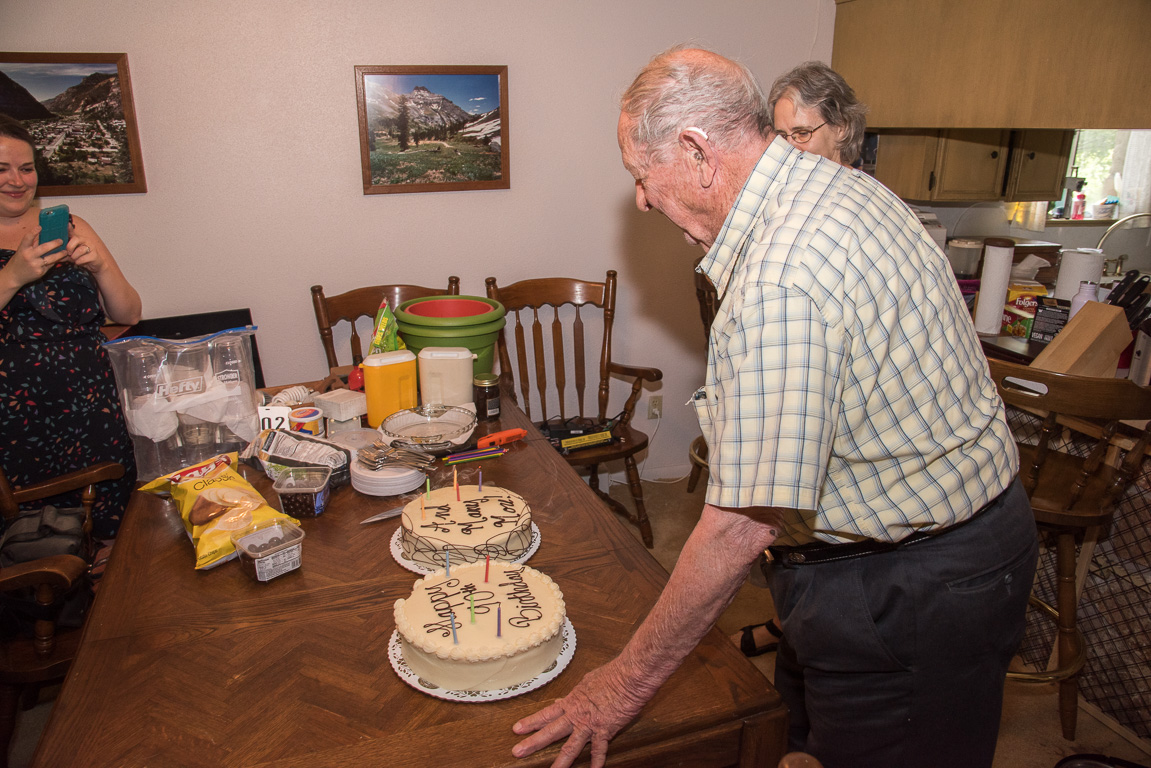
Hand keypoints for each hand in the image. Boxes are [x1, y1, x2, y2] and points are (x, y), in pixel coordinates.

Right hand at [0, 229, 67, 288]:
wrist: (14, 275)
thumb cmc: (20, 260)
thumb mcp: (23, 251)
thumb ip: (32, 243)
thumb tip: (43, 233)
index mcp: (23, 249)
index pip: (28, 238)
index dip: (33, 232)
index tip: (40, 227)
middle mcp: (29, 256)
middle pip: (44, 248)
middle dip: (54, 244)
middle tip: (61, 241)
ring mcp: (35, 264)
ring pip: (51, 258)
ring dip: (60, 254)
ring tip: (65, 251)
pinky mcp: (40, 272)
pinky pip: (50, 265)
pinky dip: (56, 261)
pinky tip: (61, 259)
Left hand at [64, 227, 107, 274]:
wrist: (95, 266)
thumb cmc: (82, 258)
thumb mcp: (71, 254)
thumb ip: (64, 252)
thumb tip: (54, 252)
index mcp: (78, 239)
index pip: (72, 232)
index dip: (69, 227)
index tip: (67, 223)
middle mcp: (85, 241)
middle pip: (76, 239)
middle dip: (70, 247)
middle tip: (69, 253)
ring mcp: (91, 247)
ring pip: (80, 250)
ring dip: (75, 256)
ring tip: (75, 259)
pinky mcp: (95, 255)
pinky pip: (84, 258)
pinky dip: (79, 261)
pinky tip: (79, 262)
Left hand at [512, 661, 649, 767]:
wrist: (628, 677)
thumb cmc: (611, 674)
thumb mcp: (588, 682)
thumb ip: (576, 694)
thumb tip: (566, 698)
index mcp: (572, 701)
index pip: (547, 714)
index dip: (531, 722)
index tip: (517, 729)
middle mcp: (577, 715)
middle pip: (550, 731)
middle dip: (533, 743)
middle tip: (517, 751)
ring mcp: (590, 724)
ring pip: (571, 747)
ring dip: (560, 762)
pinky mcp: (605, 730)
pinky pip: (599, 749)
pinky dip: (597, 761)